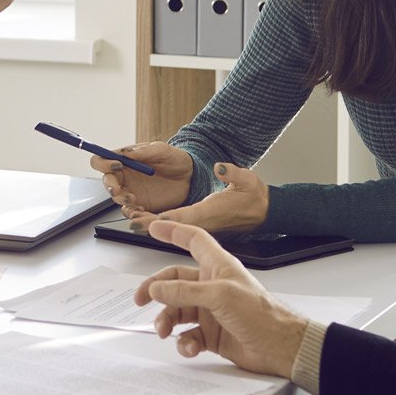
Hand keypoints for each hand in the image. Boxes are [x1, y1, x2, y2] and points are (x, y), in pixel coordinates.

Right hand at [90, 141, 192, 217]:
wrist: (191, 177)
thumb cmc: (175, 159)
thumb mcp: (161, 150)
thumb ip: (142, 151)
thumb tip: (124, 152)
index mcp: (125, 160)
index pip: (102, 161)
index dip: (104, 163)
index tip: (116, 165)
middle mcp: (125, 176)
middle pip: (107, 182)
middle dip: (110, 187)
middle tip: (119, 190)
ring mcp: (132, 192)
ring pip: (116, 199)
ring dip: (121, 200)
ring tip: (133, 199)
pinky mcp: (141, 205)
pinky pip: (129, 212)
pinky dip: (132, 213)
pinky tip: (141, 209)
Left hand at [132, 162, 268, 233]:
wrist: (264, 211)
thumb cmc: (254, 197)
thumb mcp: (246, 179)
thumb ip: (232, 173)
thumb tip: (220, 167)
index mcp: (211, 212)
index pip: (185, 216)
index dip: (165, 218)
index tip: (148, 218)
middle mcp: (204, 222)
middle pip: (173, 225)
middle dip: (151, 223)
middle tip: (131, 220)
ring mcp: (202, 225)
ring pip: (173, 227)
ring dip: (154, 224)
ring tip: (133, 219)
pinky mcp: (202, 224)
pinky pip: (179, 225)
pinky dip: (163, 223)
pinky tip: (150, 218)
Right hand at [135, 220, 310, 377]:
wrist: (281, 348)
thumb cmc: (263, 315)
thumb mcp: (221, 296)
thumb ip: (185, 292)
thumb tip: (157, 289)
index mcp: (218, 267)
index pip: (192, 240)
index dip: (173, 232)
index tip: (153, 227)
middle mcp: (212, 286)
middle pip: (174, 281)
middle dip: (155, 289)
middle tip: (140, 299)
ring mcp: (211, 311)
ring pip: (177, 311)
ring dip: (167, 320)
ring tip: (164, 330)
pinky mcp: (212, 334)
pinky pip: (187, 335)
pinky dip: (183, 342)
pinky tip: (188, 346)